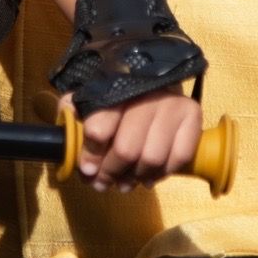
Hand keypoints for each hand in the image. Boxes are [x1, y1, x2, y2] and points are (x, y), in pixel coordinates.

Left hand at [71, 88, 202, 188]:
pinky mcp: (193, 115)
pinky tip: (150, 175)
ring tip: (126, 182)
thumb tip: (64, 125)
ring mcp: (172, 104)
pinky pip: (180, 157)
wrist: (156, 74)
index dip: (91, 154)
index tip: (87, 170)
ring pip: (152, 158)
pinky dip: (163, 173)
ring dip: (136, 177)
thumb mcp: (90, 93)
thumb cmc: (118, 92)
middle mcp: (146, 93)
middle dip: (111, 172)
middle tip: (103, 183)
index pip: (99, 127)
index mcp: (115, 87)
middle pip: (126, 149)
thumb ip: (73, 108)